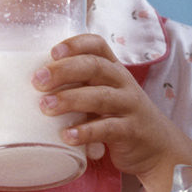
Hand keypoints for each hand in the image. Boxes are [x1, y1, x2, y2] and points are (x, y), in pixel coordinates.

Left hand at [32, 34, 191, 191]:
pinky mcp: (131, 132)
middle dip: (64, 71)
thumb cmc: (119, 117)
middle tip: (38, 81)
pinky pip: (108, 129)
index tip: (52, 52)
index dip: (75, 44)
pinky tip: (67, 136)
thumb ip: (79, 87)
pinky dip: (86, 132)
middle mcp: (122, 82)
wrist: (159, 148)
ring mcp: (129, 106)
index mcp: (113, 69)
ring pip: (100, 96)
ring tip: (46, 106)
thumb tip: (32, 86)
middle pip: (94, 67)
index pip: (97, 45)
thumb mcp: (104, 95)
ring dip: (70, 99)